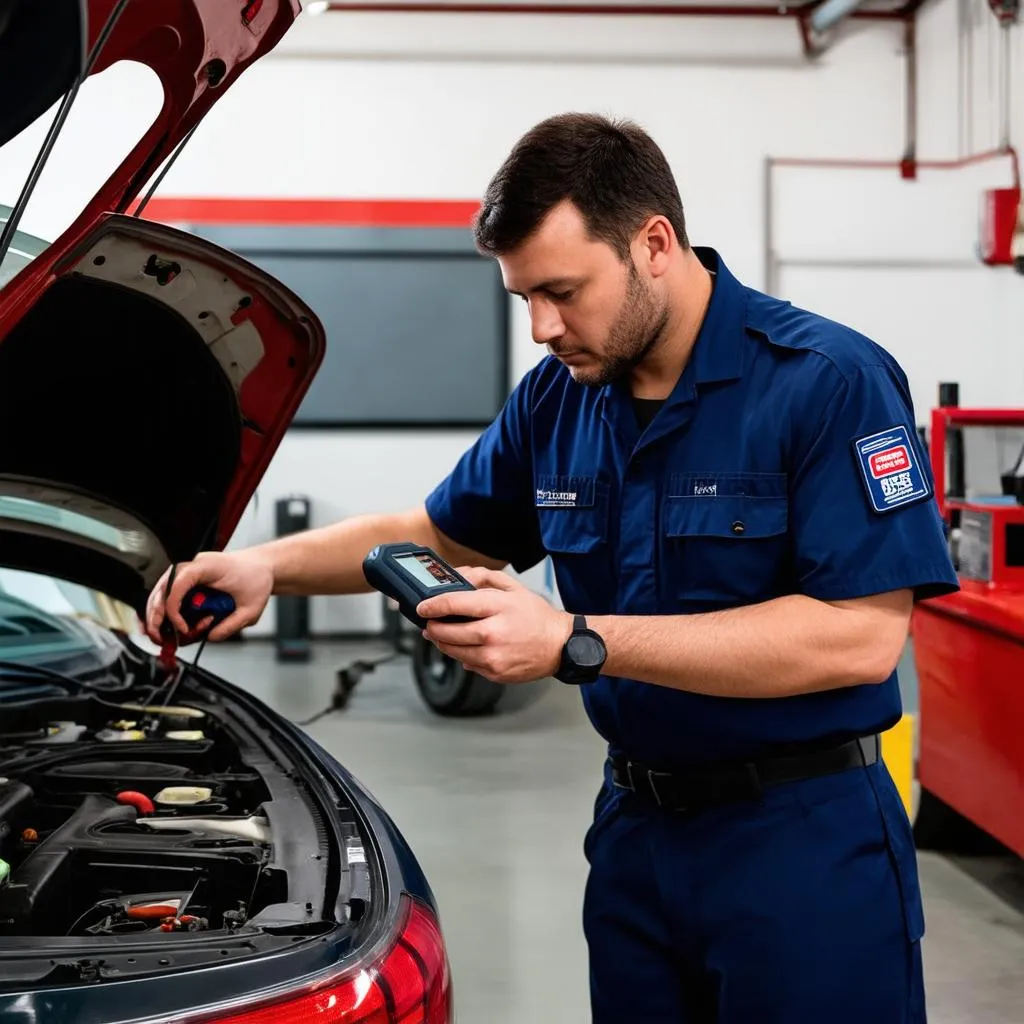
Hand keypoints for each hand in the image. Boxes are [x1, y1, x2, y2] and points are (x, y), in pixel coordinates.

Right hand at [145, 550, 273, 644]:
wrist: (260, 566)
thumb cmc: (256, 579)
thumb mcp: (251, 608)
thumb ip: (231, 625)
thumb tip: (210, 637)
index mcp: (206, 566)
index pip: (177, 585)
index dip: (174, 610)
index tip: (183, 629)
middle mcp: (191, 566)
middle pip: (161, 590)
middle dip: (156, 618)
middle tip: (160, 640)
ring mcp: (187, 573)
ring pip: (160, 594)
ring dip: (158, 617)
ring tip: (164, 638)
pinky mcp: (187, 582)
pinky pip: (169, 596)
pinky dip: (166, 613)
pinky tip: (170, 629)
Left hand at [417, 567, 572, 683]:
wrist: (559, 646)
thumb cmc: (536, 616)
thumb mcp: (513, 588)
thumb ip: (483, 577)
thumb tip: (458, 577)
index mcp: (498, 607)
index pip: (455, 603)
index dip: (432, 605)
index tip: (422, 607)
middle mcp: (494, 633)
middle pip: (448, 631)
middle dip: (432, 627)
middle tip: (429, 622)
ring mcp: (493, 656)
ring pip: (453, 651)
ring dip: (441, 642)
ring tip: (441, 634)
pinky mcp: (494, 672)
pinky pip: (467, 663)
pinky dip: (461, 655)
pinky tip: (465, 646)